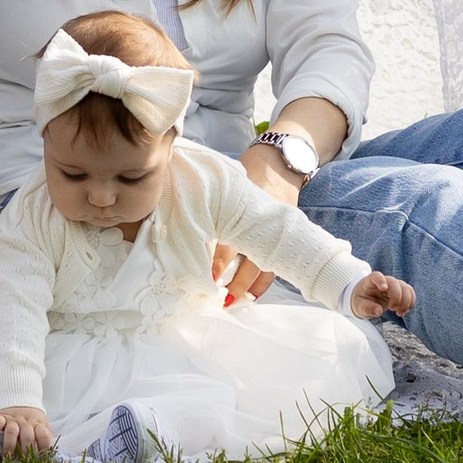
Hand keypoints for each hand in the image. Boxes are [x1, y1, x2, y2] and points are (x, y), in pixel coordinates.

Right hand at [0, 403, 52, 456]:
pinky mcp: (1, 417)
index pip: (44, 436)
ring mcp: (13, 420)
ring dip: (10, 446)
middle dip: (26, 452)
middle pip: (28, 437)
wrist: (21, 400)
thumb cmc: (32, 422)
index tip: (41, 460)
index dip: (43, 448)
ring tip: (8, 458)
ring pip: (12, 432)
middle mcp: (26, 422)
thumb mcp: (42, 427)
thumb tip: (50, 457)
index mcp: (39, 425)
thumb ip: (45, 439)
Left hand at [220, 137, 301, 303]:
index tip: (207, 280)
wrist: (282, 160)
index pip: (228, 243)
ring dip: (248, 287)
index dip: (217, 264)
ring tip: (234, 302)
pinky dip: (264, 282)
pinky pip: (276, 265)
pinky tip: (253, 295)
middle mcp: (260, 224)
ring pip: (264, 268)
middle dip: (233, 282)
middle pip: (247, 260)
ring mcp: (274, 231)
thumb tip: (178, 220)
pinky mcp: (284, 236)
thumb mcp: (227, 181)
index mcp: (242, 210)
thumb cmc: (249, 168)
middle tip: (219, 299)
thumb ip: (208, 202)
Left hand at [350, 269, 414, 323]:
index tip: (383, 288)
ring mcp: (393, 285)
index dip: (381, 280)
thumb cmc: (361, 302)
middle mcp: (384, 281)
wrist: (365, 301)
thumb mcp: (359, 307)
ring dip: (406, 301)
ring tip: (400, 313)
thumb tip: (378, 311)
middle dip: (397, 297)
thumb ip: (368, 309)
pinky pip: (410, 292)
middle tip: (392, 309)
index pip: (376, 276)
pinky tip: (404, 310)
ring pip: (405, 287)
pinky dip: (410, 302)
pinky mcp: (400, 290)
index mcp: (370, 281)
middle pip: (394, 283)